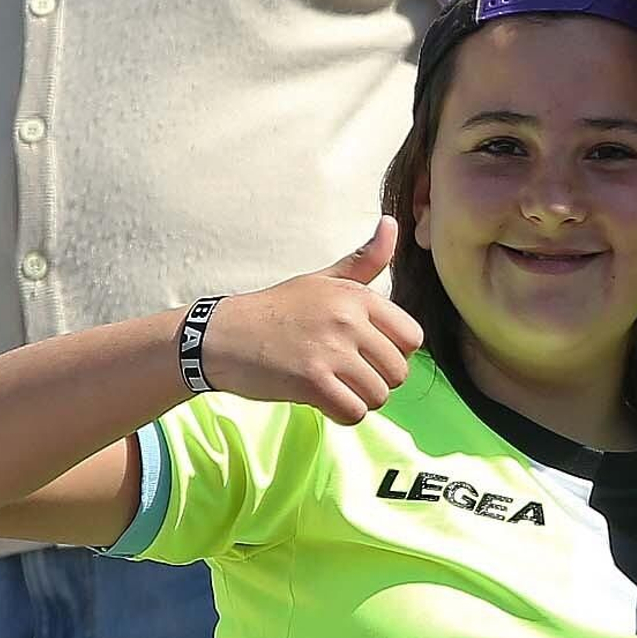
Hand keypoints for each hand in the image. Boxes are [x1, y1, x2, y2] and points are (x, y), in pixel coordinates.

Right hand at [194, 216, 422, 423]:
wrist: (224, 336)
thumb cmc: (277, 310)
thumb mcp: (323, 279)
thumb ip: (364, 260)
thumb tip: (392, 223)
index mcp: (356, 296)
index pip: (412, 337)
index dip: (396, 352)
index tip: (370, 353)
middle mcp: (348, 320)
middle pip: (398, 372)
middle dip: (378, 380)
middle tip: (349, 374)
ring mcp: (330, 351)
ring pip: (379, 396)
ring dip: (360, 399)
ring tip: (336, 386)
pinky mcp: (312, 381)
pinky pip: (354, 412)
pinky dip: (343, 414)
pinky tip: (325, 400)